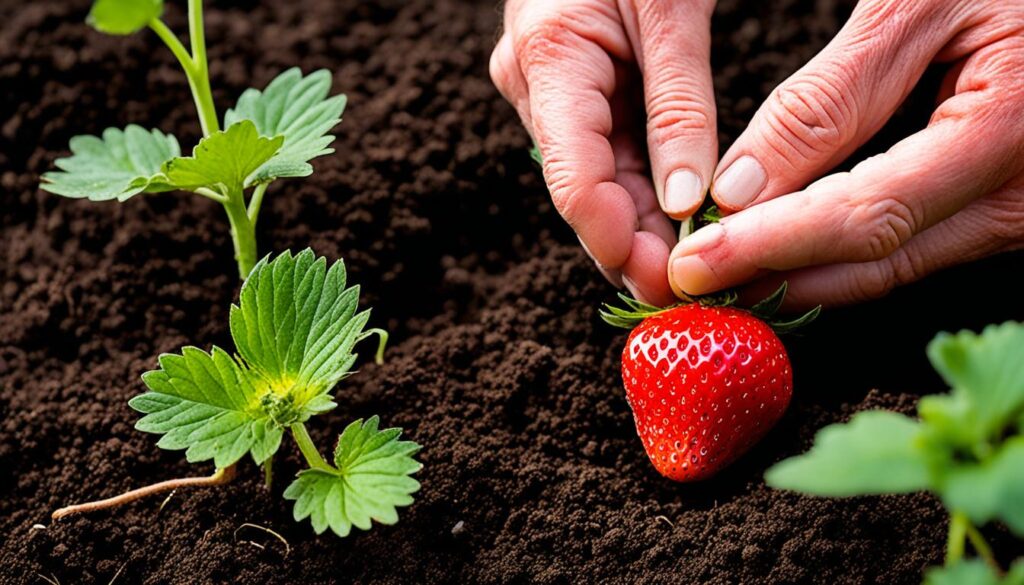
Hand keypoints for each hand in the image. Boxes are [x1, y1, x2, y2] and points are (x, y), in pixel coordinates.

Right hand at [490, 0, 717, 305]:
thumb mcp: (673, 9)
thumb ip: (680, 108)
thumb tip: (687, 205)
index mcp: (549, 59)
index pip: (574, 177)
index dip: (615, 239)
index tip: (668, 283)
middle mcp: (534, 85)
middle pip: (583, 189)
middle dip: (634, 245)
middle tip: (691, 293)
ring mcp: (547, 92)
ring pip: (595, 178)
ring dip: (640, 225)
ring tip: (692, 267)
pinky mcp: (571, 93)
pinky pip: (604, 153)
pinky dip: (642, 190)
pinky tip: (677, 223)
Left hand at [669, 0, 1023, 308]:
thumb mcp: (914, 5)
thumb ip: (827, 99)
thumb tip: (738, 190)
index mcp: (1004, 128)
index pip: (865, 216)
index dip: (772, 246)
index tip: (696, 262)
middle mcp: (1019, 193)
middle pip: (876, 261)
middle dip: (774, 277)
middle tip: (692, 280)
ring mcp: (1016, 211)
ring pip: (891, 266)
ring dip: (801, 275)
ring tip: (721, 272)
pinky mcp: (1000, 208)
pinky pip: (910, 247)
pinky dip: (836, 253)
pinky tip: (781, 250)